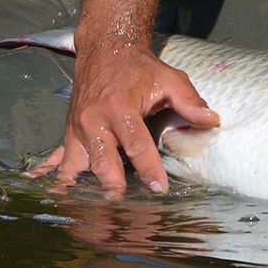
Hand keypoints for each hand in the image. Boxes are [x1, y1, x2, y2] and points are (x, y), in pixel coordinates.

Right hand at [26, 44, 218, 193]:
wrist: (104, 50)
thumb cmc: (139, 68)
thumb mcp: (169, 77)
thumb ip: (190, 101)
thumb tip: (211, 121)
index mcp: (120, 107)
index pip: (136, 145)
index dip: (148, 170)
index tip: (159, 190)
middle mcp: (94, 121)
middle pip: (102, 163)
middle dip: (114, 189)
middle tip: (127, 212)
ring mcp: (77, 130)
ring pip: (76, 169)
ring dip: (84, 192)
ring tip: (94, 217)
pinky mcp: (68, 135)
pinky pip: (59, 163)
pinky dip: (58, 182)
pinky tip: (57, 200)